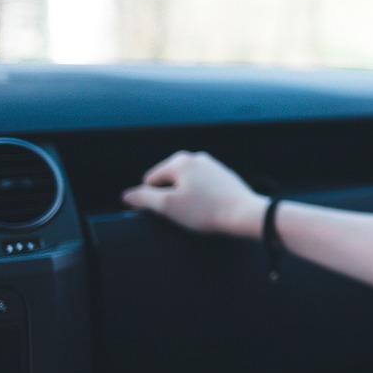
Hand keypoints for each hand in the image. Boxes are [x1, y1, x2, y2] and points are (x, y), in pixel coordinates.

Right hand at [122, 151, 265, 237]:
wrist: (245, 214)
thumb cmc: (206, 210)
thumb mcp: (168, 206)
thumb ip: (144, 198)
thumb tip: (127, 195)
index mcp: (180, 161)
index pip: (151, 179)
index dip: (151, 199)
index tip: (165, 213)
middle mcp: (197, 158)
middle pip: (170, 181)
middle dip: (171, 197)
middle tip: (183, 214)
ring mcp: (213, 166)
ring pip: (188, 184)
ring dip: (187, 199)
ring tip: (197, 213)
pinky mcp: (225, 177)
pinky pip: (204, 188)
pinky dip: (202, 199)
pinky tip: (208, 210)